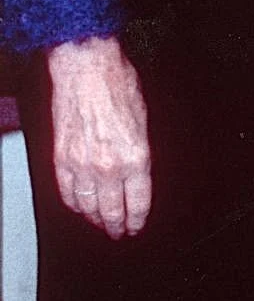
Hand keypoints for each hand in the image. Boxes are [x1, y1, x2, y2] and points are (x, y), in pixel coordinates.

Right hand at [46, 37, 151, 237]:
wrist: (86, 68)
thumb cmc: (118, 84)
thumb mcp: (144, 119)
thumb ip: (141, 150)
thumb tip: (139, 171)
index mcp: (136, 157)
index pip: (139, 202)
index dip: (138, 219)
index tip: (136, 226)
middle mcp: (109, 166)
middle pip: (112, 210)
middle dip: (117, 225)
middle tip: (118, 232)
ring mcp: (82, 165)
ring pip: (88, 206)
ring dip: (95, 218)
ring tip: (100, 223)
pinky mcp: (61, 158)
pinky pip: (67, 192)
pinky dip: (74, 203)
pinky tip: (79, 206)